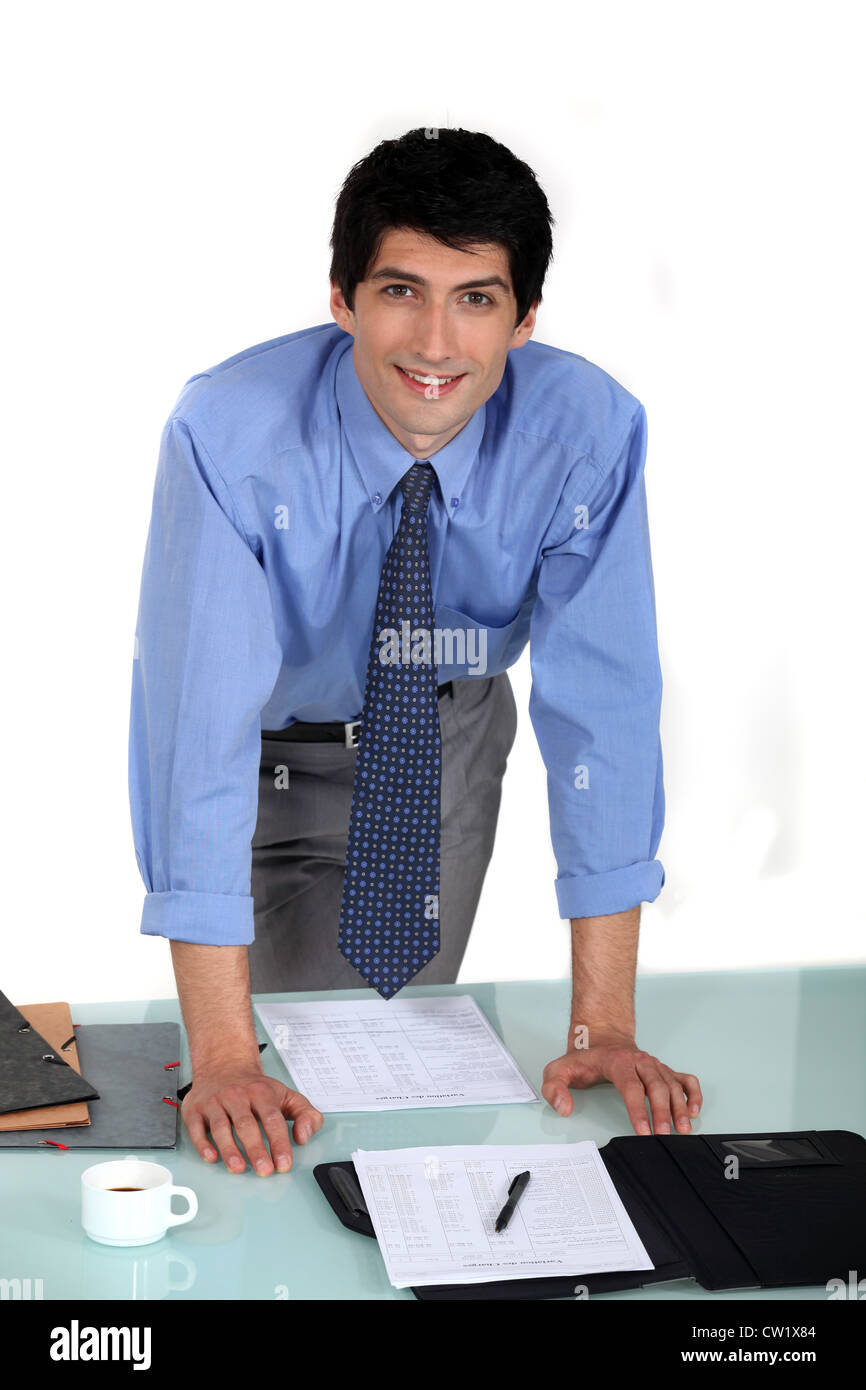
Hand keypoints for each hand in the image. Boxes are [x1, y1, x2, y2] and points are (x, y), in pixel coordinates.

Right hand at [181, 1063, 323, 1174]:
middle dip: (256, 1149)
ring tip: (238, 1168)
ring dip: (229, 1149)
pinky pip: (196, 1128)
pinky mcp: (195, 1110)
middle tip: (264, 1170)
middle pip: (246, 1125)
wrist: (223, 1066)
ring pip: (221, 1127)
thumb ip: (306, 1115)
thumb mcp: (287, 1096)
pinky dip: (202, 1144)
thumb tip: (303, 1137)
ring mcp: (215, 1102)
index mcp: (261, 1093)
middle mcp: (237, 1096)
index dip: (279, 1143)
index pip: (272, 1119)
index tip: (283, 1163)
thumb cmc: (256, 1089)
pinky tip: (211, 1157)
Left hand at [541, 1030, 701, 1134]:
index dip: (638, 1109)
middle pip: (656, 1086)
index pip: (631, 1086)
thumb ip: (555, 1088)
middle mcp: (640, 1061)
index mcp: (617, 1061)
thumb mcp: (559, 1069)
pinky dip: (693, 1094)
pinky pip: (685, 1079)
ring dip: (680, 1107)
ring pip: (672, 1085)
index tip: (644, 1130)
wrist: (601, 1038)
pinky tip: (694, 1111)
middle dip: (662, 1112)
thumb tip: (564, 1108)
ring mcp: (654, 1065)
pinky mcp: (664, 1070)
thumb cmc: (584, 1058)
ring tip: (683, 1129)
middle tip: (664, 1135)